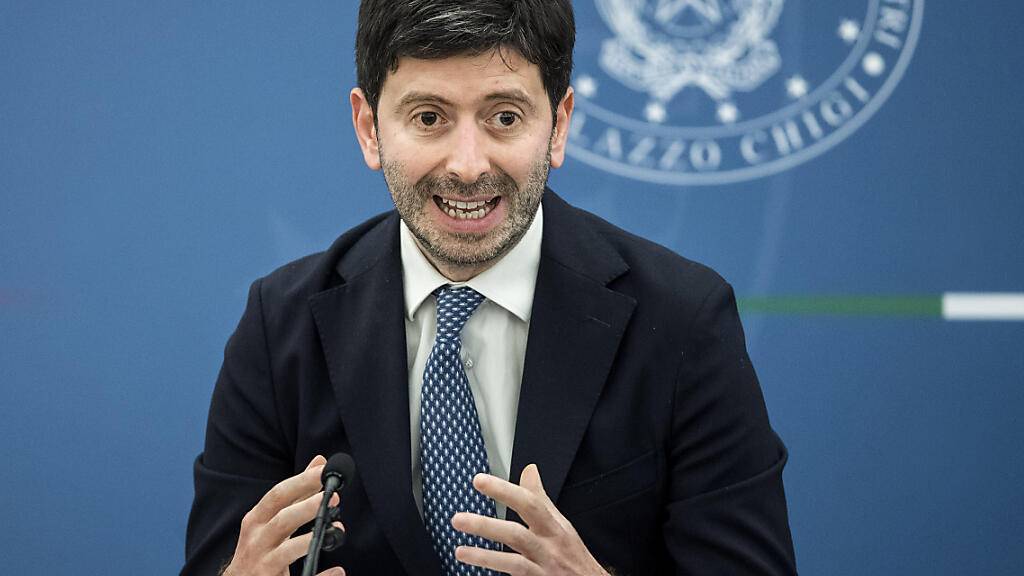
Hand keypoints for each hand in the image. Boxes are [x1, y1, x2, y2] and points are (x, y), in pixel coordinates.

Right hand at [223, 455, 345, 575]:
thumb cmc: (261, 545)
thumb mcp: (272, 517)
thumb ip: (296, 492)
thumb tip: (319, 461)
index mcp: (256, 519)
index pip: (278, 495)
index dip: (301, 481)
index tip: (324, 470)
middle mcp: (256, 540)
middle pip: (281, 521)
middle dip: (306, 507)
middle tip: (333, 497)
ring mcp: (262, 563)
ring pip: (286, 551)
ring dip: (311, 538)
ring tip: (335, 528)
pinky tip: (338, 569)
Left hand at [451, 464, 608, 575]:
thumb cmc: (573, 554)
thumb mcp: (560, 523)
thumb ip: (540, 498)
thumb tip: (529, 470)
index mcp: (554, 528)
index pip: (529, 503)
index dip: (504, 491)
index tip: (479, 480)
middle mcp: (549, 548)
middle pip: (517, 535)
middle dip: (487, 526)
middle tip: (458, 519)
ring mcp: (544, 571)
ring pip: (514, 564)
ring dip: (485, 557)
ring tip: (460, 551)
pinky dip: (496, 573)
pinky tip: (475, 571)